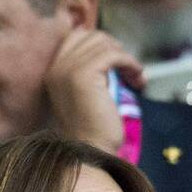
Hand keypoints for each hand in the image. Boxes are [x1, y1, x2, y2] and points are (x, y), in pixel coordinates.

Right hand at [44, 29, 146, 154]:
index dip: (101, 44)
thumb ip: (92, 76)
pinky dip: (129, 62)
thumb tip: (112, 55)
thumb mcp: (88, 98)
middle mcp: (57, 67)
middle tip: (130, 69)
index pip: (76, 37)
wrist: (89, 154)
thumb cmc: (93, 134)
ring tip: (136, 77)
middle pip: (91, 36)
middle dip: (115, 48)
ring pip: (103, 44)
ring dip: (126, 57)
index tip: (119, 61)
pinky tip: (138, 78)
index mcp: (53, 71)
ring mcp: (68, 69)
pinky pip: (112, 55)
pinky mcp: (84, 75)